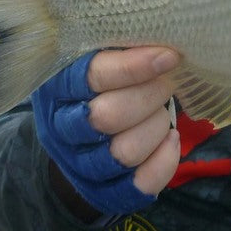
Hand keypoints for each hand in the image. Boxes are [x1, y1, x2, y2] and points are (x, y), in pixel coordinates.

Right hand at [32, 46, 181, 217]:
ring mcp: (82, 164)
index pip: (94, 74)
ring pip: (125, 152)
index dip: (134, 66)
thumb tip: (164, 40)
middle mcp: (63, 129)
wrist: (75, 140)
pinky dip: (164, 161)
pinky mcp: (106, 191)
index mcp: (58, 86)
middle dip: (150, 96)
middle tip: (167, 81)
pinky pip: (140, 185)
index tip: (169, 56)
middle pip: (108, 116)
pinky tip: (171, 139)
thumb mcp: (96, 58)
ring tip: (163, 110)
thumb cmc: (97, 85)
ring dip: (156, 127)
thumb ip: (120, 47)